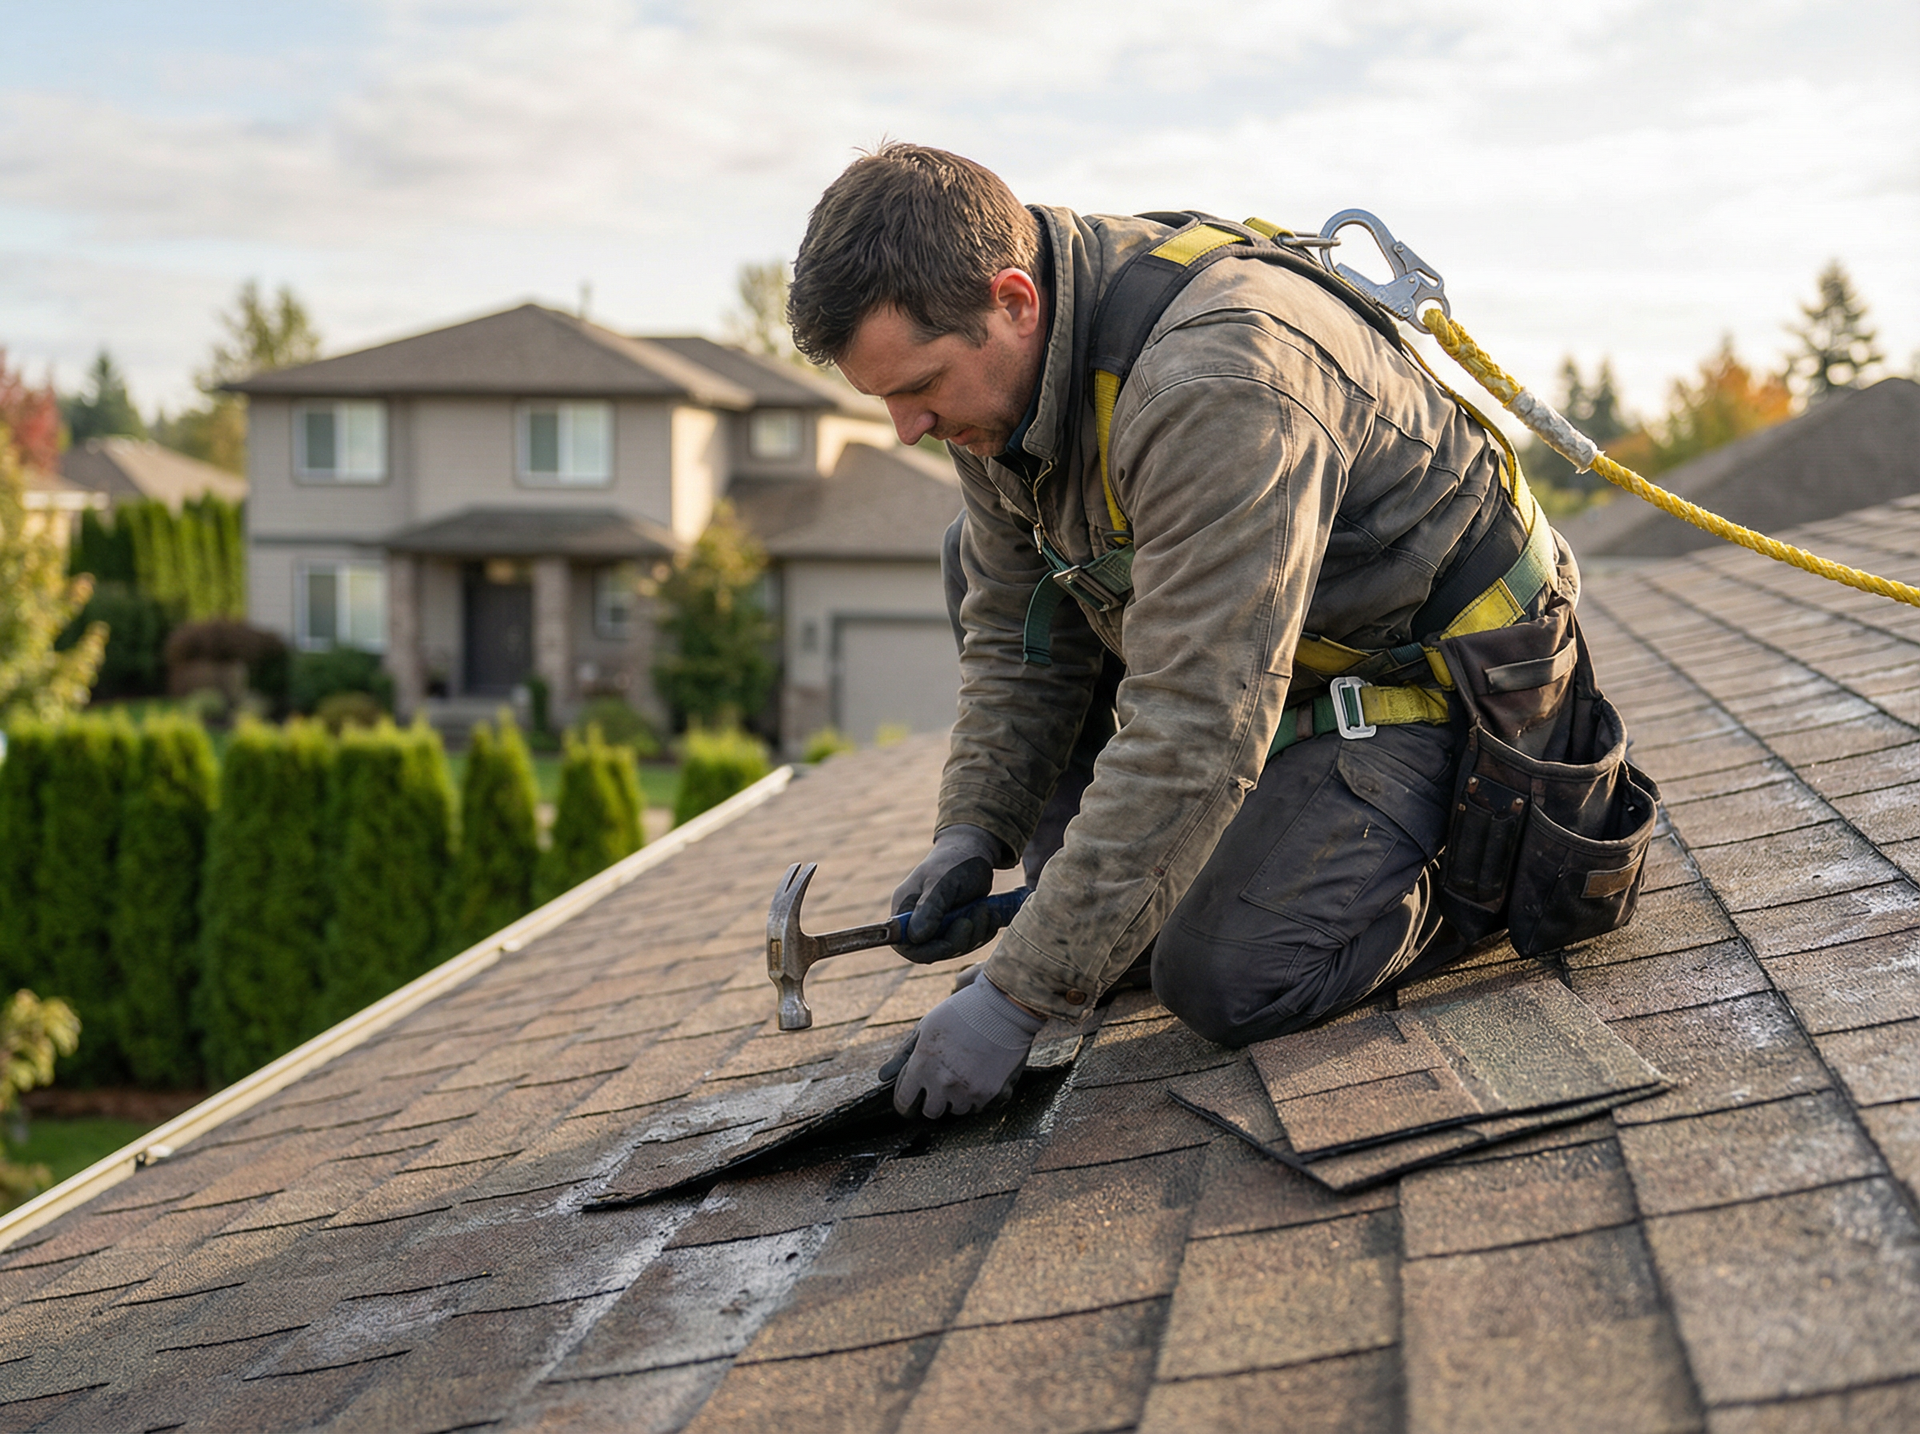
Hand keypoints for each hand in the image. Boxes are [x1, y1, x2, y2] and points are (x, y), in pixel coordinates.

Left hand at [882, 975, 1044, 1118]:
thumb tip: (881, 1077)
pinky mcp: (989, 1093)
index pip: (904, 1100)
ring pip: (956, 1110)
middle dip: (932, 1101)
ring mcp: (967, 1090)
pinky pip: (978, 1107)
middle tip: (940, 1084)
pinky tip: (980, 1074)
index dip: (905, 1101)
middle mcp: (942, 1082)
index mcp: (922, 1064)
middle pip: (930, 1112)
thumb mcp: (926, 1027)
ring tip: (964, 1074)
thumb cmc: (960, 1012)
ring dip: (956, 1098)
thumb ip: (902, 1055)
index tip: (910, 1098)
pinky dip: (977, 1096)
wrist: (1004, 1007)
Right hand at [890, 824, 1003, 963]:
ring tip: (983, 908)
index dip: (925, 951)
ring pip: (954, 949)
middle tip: (973, 917)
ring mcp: (937, 926)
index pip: (904, 944)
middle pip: (932, 952)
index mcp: (905, 908)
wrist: (975, 852)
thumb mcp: (943, 883)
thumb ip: (929, 909)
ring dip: (974, 934)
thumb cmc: (955, 862)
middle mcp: (917, 920)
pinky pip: (968, 943)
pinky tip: (988, 913)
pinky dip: (982, 932)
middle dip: (957, 940)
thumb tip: (914, 938)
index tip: (947, 942)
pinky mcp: (955, 928)